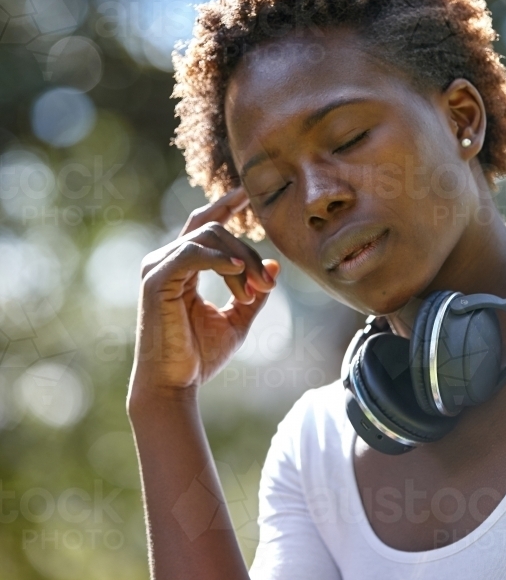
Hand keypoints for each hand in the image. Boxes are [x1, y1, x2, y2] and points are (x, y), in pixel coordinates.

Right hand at [128, 187, 279, 401]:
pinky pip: (192, 252)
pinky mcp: (156, 280)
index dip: (226, 204)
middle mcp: (165, 261)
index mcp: (181, 267)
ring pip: (207, 236)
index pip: (204, 223)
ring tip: (254, 292)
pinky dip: (218, 258)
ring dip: (239, 261)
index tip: (250, 192)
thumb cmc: (200, 357)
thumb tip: (276, 265)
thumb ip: (253, 292)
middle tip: (267, 284)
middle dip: (247, 250)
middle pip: (213, 228)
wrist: (175, 387)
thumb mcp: (237, 320)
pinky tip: (238, 271)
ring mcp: (157, 267)